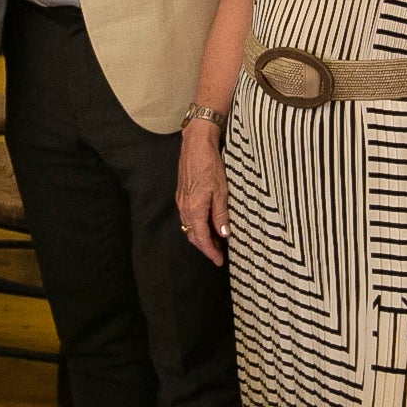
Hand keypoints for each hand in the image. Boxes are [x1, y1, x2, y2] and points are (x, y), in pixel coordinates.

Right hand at [173, 121, 231, 264]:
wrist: (196, 145)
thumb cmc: (210, 165)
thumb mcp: (221, 191)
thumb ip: (221, 215)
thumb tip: (224, 234)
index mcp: (195, 209)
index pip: (201, 238)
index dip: (210, 252)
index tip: (219, 261)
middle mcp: (185, 207)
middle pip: (192, 235)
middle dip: (205, 247)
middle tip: (218, 254)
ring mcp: (182, 200)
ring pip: (189, 226)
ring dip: (200, 236)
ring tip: (215, 241)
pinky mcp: (182, 194)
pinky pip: (188, 216)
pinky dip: (197, 225)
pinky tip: (206, 223)